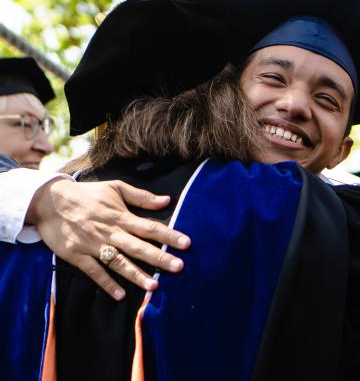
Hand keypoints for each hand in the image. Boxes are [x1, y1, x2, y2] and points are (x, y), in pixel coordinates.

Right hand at [27, 178, 190, 300]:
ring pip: (118, 262)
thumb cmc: (87, 194)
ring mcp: (93, 245)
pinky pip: (94, 272)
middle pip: (138, 247)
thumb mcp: (115, 187)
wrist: (49, 201)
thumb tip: (166, 200)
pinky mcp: (77, 256)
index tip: (187, 243)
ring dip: (136, 275)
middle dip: (159, 258)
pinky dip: (107, 283)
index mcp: (121, 216)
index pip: (150, 227)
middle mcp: (109, 232)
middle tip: (178, 267)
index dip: (169, 235)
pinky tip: (120, 295)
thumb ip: (141, 196)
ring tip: (154, 286)